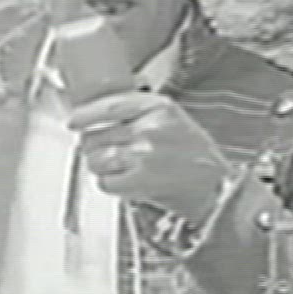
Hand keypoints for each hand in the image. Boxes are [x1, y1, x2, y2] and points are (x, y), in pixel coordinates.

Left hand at [68, 90, 234, 222]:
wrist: (218, 187)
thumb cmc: (195, 156)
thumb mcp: (172, 120)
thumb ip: (139, 114)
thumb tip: (96, 115)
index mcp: (159, 107)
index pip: (109, 106)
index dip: (85, 115)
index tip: (74, 121)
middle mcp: (150, 128)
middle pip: (96, 136)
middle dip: (95, 147)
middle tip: (108, 154)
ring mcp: (145, 154)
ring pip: (96, 159)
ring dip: (102, 167)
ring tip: (121, 169)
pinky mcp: (141, 180)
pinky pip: (106, 182)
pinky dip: (112, 185)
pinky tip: (128, 182)